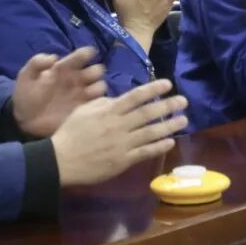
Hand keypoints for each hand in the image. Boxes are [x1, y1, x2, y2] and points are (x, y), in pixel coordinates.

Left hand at [13, 47, 106, 137]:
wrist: (24, 120)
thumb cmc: (26, 95)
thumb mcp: (26, 75)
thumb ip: (37, 62)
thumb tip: (54, 58)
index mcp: (65, 68)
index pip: (82, 55)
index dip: (87, 53)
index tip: (86, 56)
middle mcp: (77, 80)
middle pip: (97, 70)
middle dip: (95, 72)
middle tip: (84, 79)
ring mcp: (81, 96)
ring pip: (101, 87)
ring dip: (98, 88)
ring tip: (87, 94)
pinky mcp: (83, 112)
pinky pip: (98, 106)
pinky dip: (98, 104)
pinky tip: (88, 106)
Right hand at [52, 80, 187, 185]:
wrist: (61, 160)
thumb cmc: (71, 132)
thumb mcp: (83, 110)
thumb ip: (103, 103)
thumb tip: (119, 99)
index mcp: (109, 111)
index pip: (135, 96)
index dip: (153, 89)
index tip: (168, 83)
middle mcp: (119, 125)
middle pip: (147, 113)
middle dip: (167, 106)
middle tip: (183, 101)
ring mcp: (122, 144)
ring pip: (150, 133)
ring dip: (168, 126)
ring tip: (183, 120)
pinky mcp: (123, 161)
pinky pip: (145, 152)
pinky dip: (158, 146)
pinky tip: (170, 141)